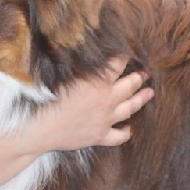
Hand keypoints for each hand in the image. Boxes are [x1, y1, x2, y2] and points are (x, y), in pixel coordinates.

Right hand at [26, 56, 153, 152]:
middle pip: (131, 85)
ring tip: (149, 93)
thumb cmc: (47, 99)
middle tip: (145, 73)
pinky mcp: (100, 136)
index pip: (118, 65)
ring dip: (141, 99)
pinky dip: (125, 132)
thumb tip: (92, 58)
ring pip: (130, 108)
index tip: (128, 53)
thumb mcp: (66, 77)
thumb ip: (83, 69)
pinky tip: (129, 129)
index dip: (124, 57)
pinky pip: (118, 136)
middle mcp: (107, 100)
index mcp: (99, 83)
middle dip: (140, 77)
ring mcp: (106, 119)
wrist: (41, 128)